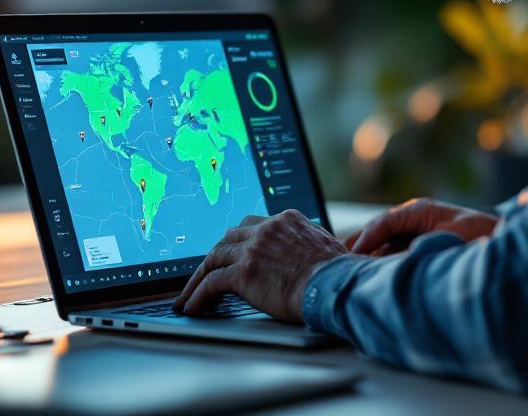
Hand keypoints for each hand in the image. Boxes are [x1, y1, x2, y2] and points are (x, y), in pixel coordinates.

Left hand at [172, 210, 345, 322]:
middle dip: (214, 257)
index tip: (229, 252)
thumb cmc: (339, 274)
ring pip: (214, 258)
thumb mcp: (325, 246)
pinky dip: (198, 295)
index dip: (237, 241)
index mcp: (286, 220)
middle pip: (228, 238)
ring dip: (198, 278)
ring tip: (189, 295)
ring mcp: (253, 249)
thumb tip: (307, 256)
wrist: (336, 286)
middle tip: (203, 273)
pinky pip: (212, 283)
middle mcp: (267, 229)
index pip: (251, 224)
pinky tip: (192, 307)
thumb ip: (308, 244)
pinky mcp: (243, 273)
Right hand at [345, 197, 498, 255]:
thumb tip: (402, 260)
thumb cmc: (481, 234)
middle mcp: (413, 217)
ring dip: (366, 254)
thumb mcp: (454, 239)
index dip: (368, 237)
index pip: (385, 221)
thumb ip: (426, 246)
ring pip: (382, 241)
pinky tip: (368, 273)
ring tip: (345, 268)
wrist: (499, 236)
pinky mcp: (417, 242)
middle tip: (336, 260)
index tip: (353, 254)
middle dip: (358, 245)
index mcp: (420, 210)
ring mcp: (414, 229)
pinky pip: (392, 250)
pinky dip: (379, 261)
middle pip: (378, 229)